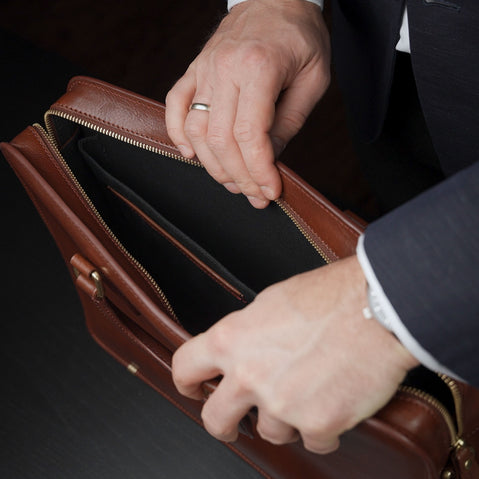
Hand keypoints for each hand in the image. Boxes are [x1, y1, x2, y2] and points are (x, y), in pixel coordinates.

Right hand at [165, 0, 330, 208]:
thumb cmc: (301, 37)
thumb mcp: (312, 80)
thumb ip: (288, 123)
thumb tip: (268, 160)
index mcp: (259, 67)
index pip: (250, 134)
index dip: (259, 170)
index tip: (270, 191)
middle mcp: (225, 68)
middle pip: (220, 139)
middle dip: (238, 176)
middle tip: (254, 194)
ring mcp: (204, 68)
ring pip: (195, 129)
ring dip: (212, 165)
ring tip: (232, 182)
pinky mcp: (194, 69)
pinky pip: (175, 105)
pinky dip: (178, 134)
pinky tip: (191, 155)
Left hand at [172, 256, 418, 453]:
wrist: (376, 309)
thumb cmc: (329, 297)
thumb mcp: (271, 302)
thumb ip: (247, 331)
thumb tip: (240, 346)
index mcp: (232, 340)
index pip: (185, 367)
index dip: (187, 382)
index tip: (195, 388)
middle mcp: (249, 376)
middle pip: (215, 419)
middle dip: (225, 423)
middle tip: (236, 420)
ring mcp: (282, 404)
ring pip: (269, 432)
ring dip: (285, 419)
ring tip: (306, 394)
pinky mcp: (318, 424)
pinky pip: (312, 441)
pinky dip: (321, 428)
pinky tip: (331, 404)